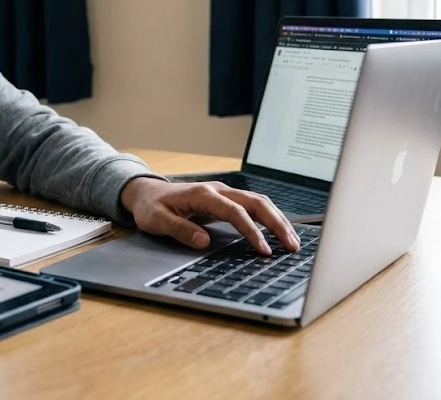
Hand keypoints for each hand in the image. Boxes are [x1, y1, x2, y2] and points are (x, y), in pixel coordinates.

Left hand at [119, 177, 299, 255]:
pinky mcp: (226, 200)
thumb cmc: (151, 207)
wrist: (146, 193)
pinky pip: (253, 206)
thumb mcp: (157, 220)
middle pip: (255, 202)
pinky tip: (280, 232)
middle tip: (292, 245)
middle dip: (276, 223)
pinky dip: (270, 218)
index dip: (251, 230)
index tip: (263, 249)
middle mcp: (217, 190)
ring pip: (258, 202)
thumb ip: (180, 230)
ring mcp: (224, 193)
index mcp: (202, 194)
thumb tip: (204, 242)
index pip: (234, 212)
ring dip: (277, 220)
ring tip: (293, 242)